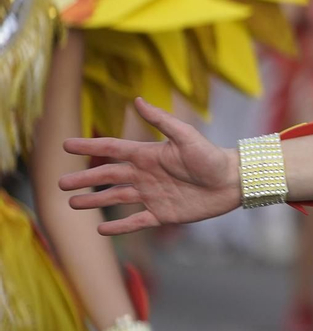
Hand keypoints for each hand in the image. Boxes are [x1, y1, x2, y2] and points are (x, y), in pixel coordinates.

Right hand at [59, 97, 240, 234]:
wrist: (234, 181)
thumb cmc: (212, 156)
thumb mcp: (186, 136)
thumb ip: (162, 121)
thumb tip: (137, 100)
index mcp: (148, 155)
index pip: (112, 150)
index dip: (89, 147)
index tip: (65, 145)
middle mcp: (146, 175)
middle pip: (108, 177)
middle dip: (84, 180)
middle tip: (60, 184)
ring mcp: (153, 195)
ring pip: (117, 199)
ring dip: (95, 202)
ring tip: (73, 205)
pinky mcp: (164, 214)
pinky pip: (136, 221)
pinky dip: (119, 227)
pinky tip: (101, 230)